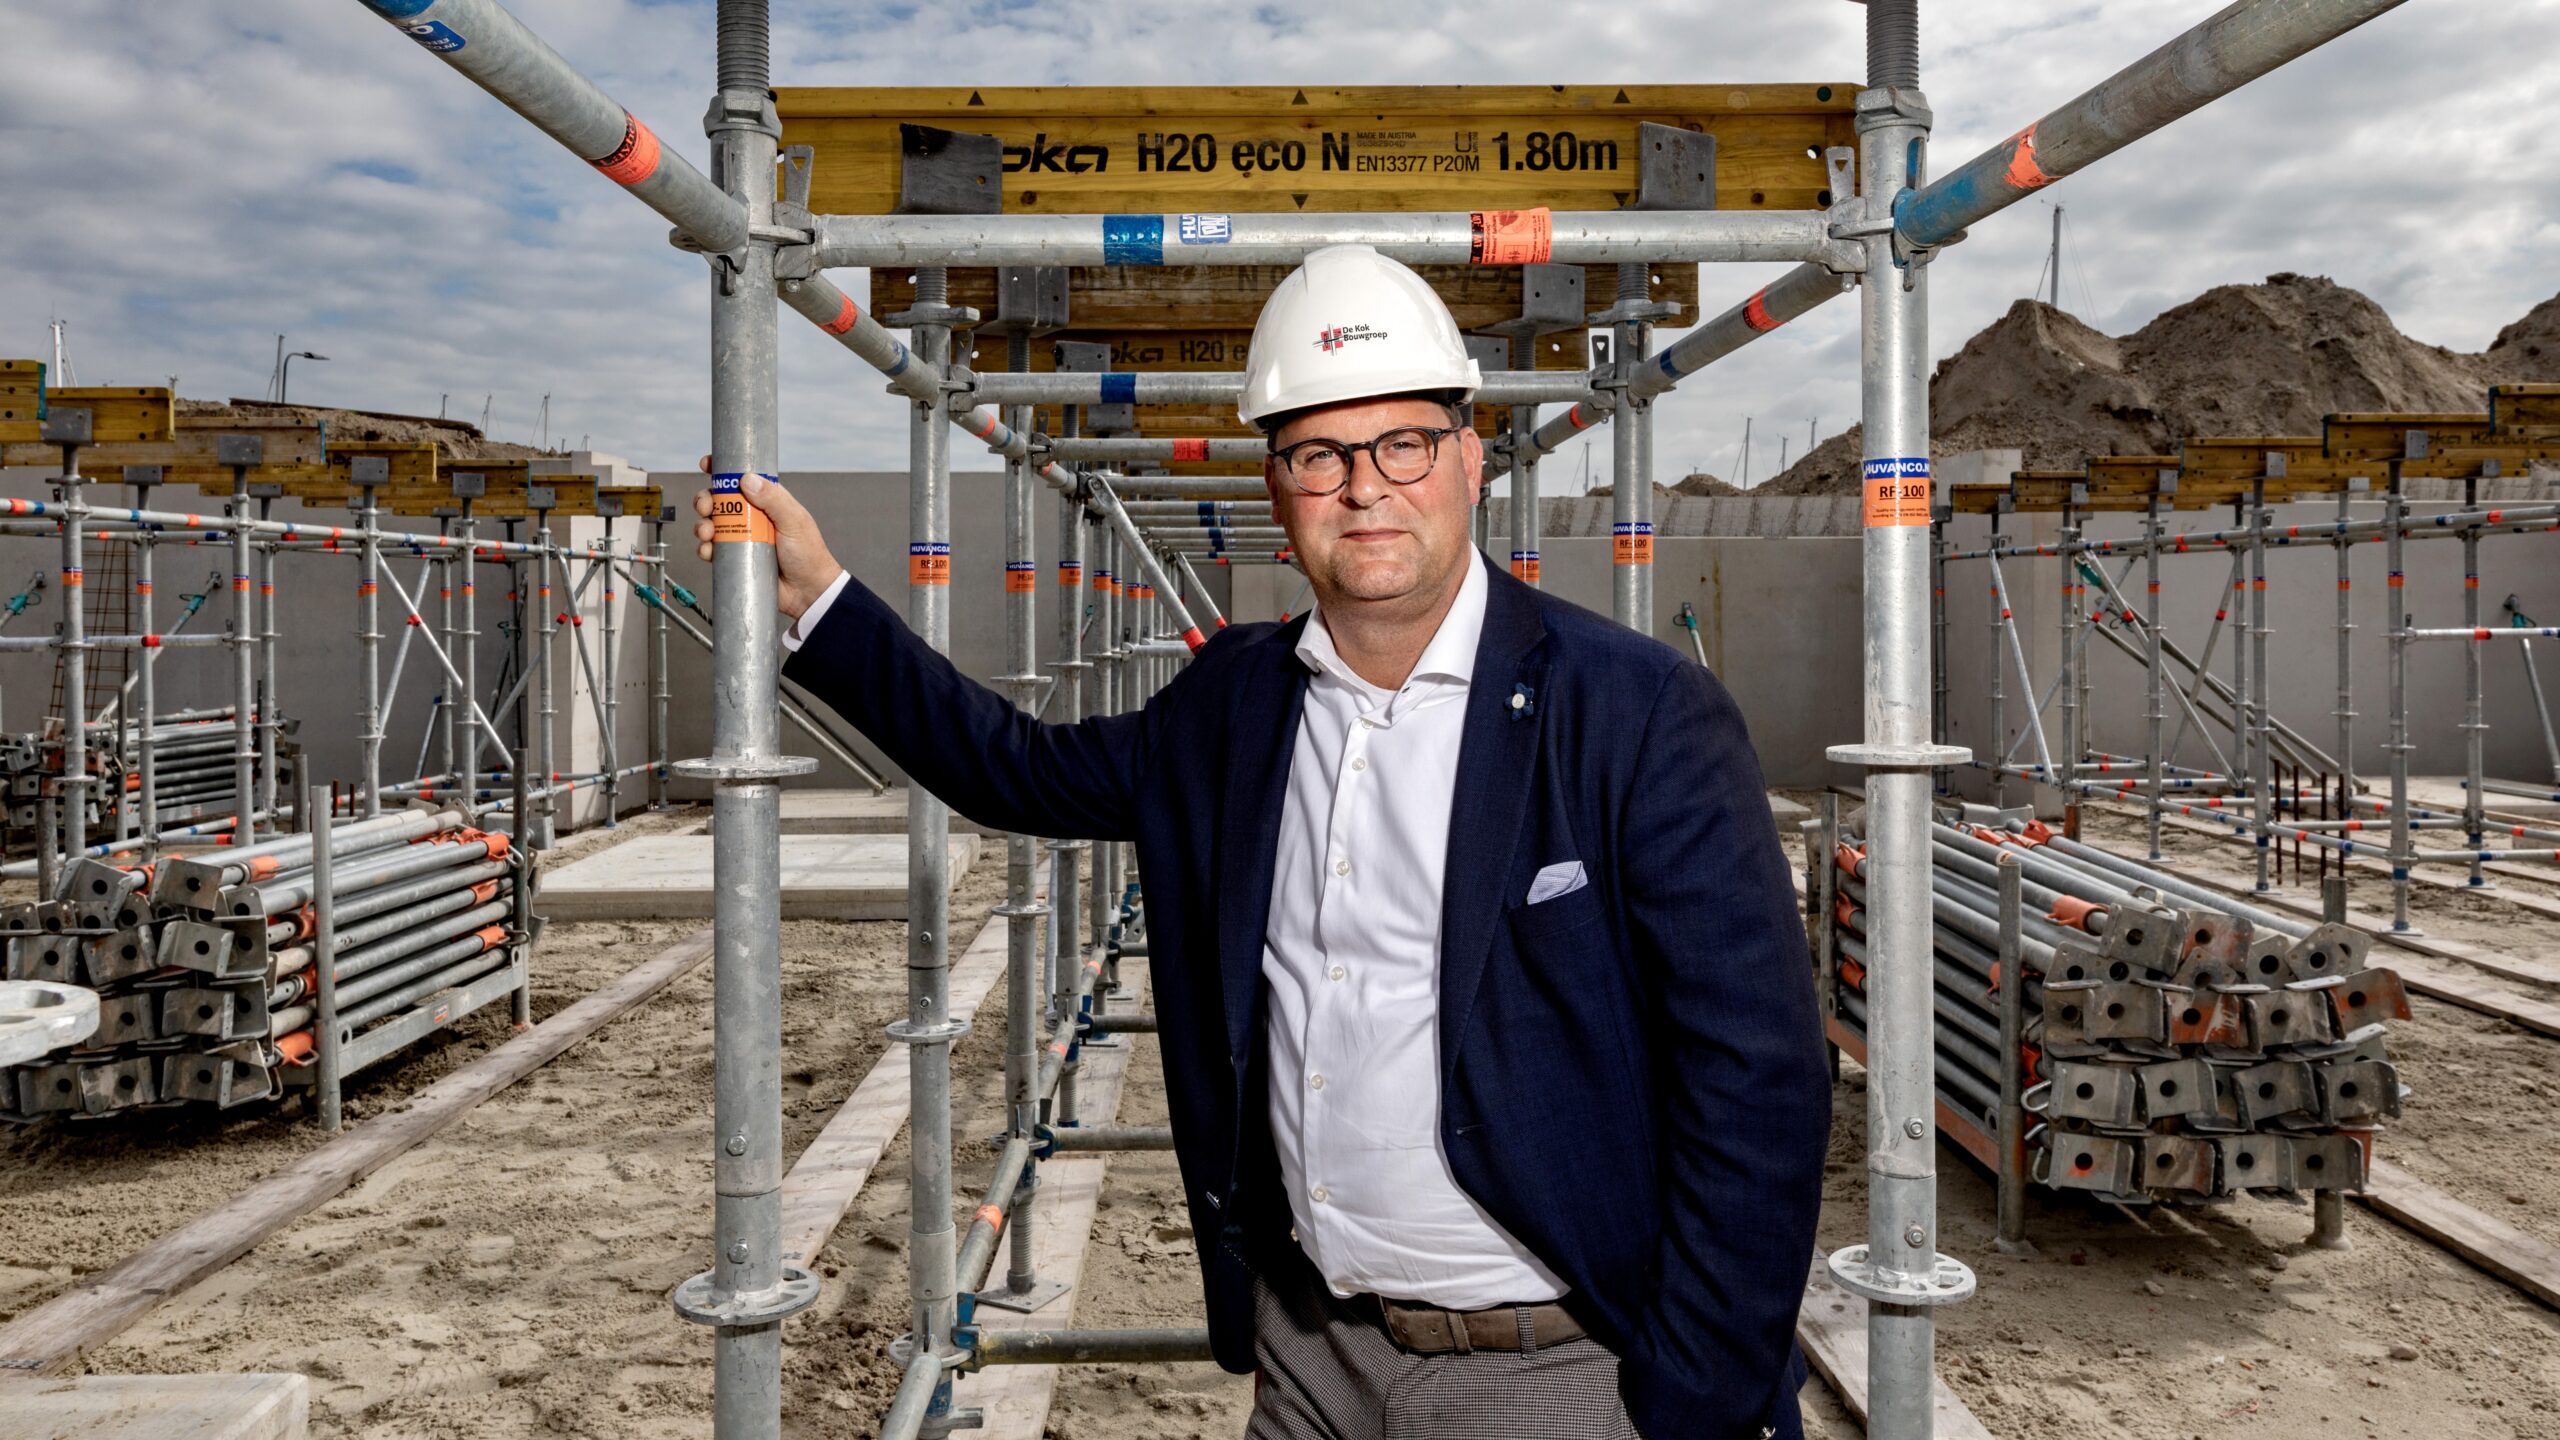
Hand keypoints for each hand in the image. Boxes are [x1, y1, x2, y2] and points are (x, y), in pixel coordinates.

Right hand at [692, 470, 844, 620]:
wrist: (808, 592)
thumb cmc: (809, 555)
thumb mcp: (794, 521)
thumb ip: (774, 499)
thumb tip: (748, 480)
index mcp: (768, 502)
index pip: (742, 480)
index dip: (722, 471)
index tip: (707, 465)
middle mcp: (752, 517)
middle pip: (720, 501)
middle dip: (706, 500)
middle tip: (705, 506)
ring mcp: (742, 538)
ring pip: (712, 524)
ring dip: (702, 525)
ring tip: (707, 532)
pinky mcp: (735, 558)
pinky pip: (712, 550)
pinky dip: (704, 548)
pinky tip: (707, 550)